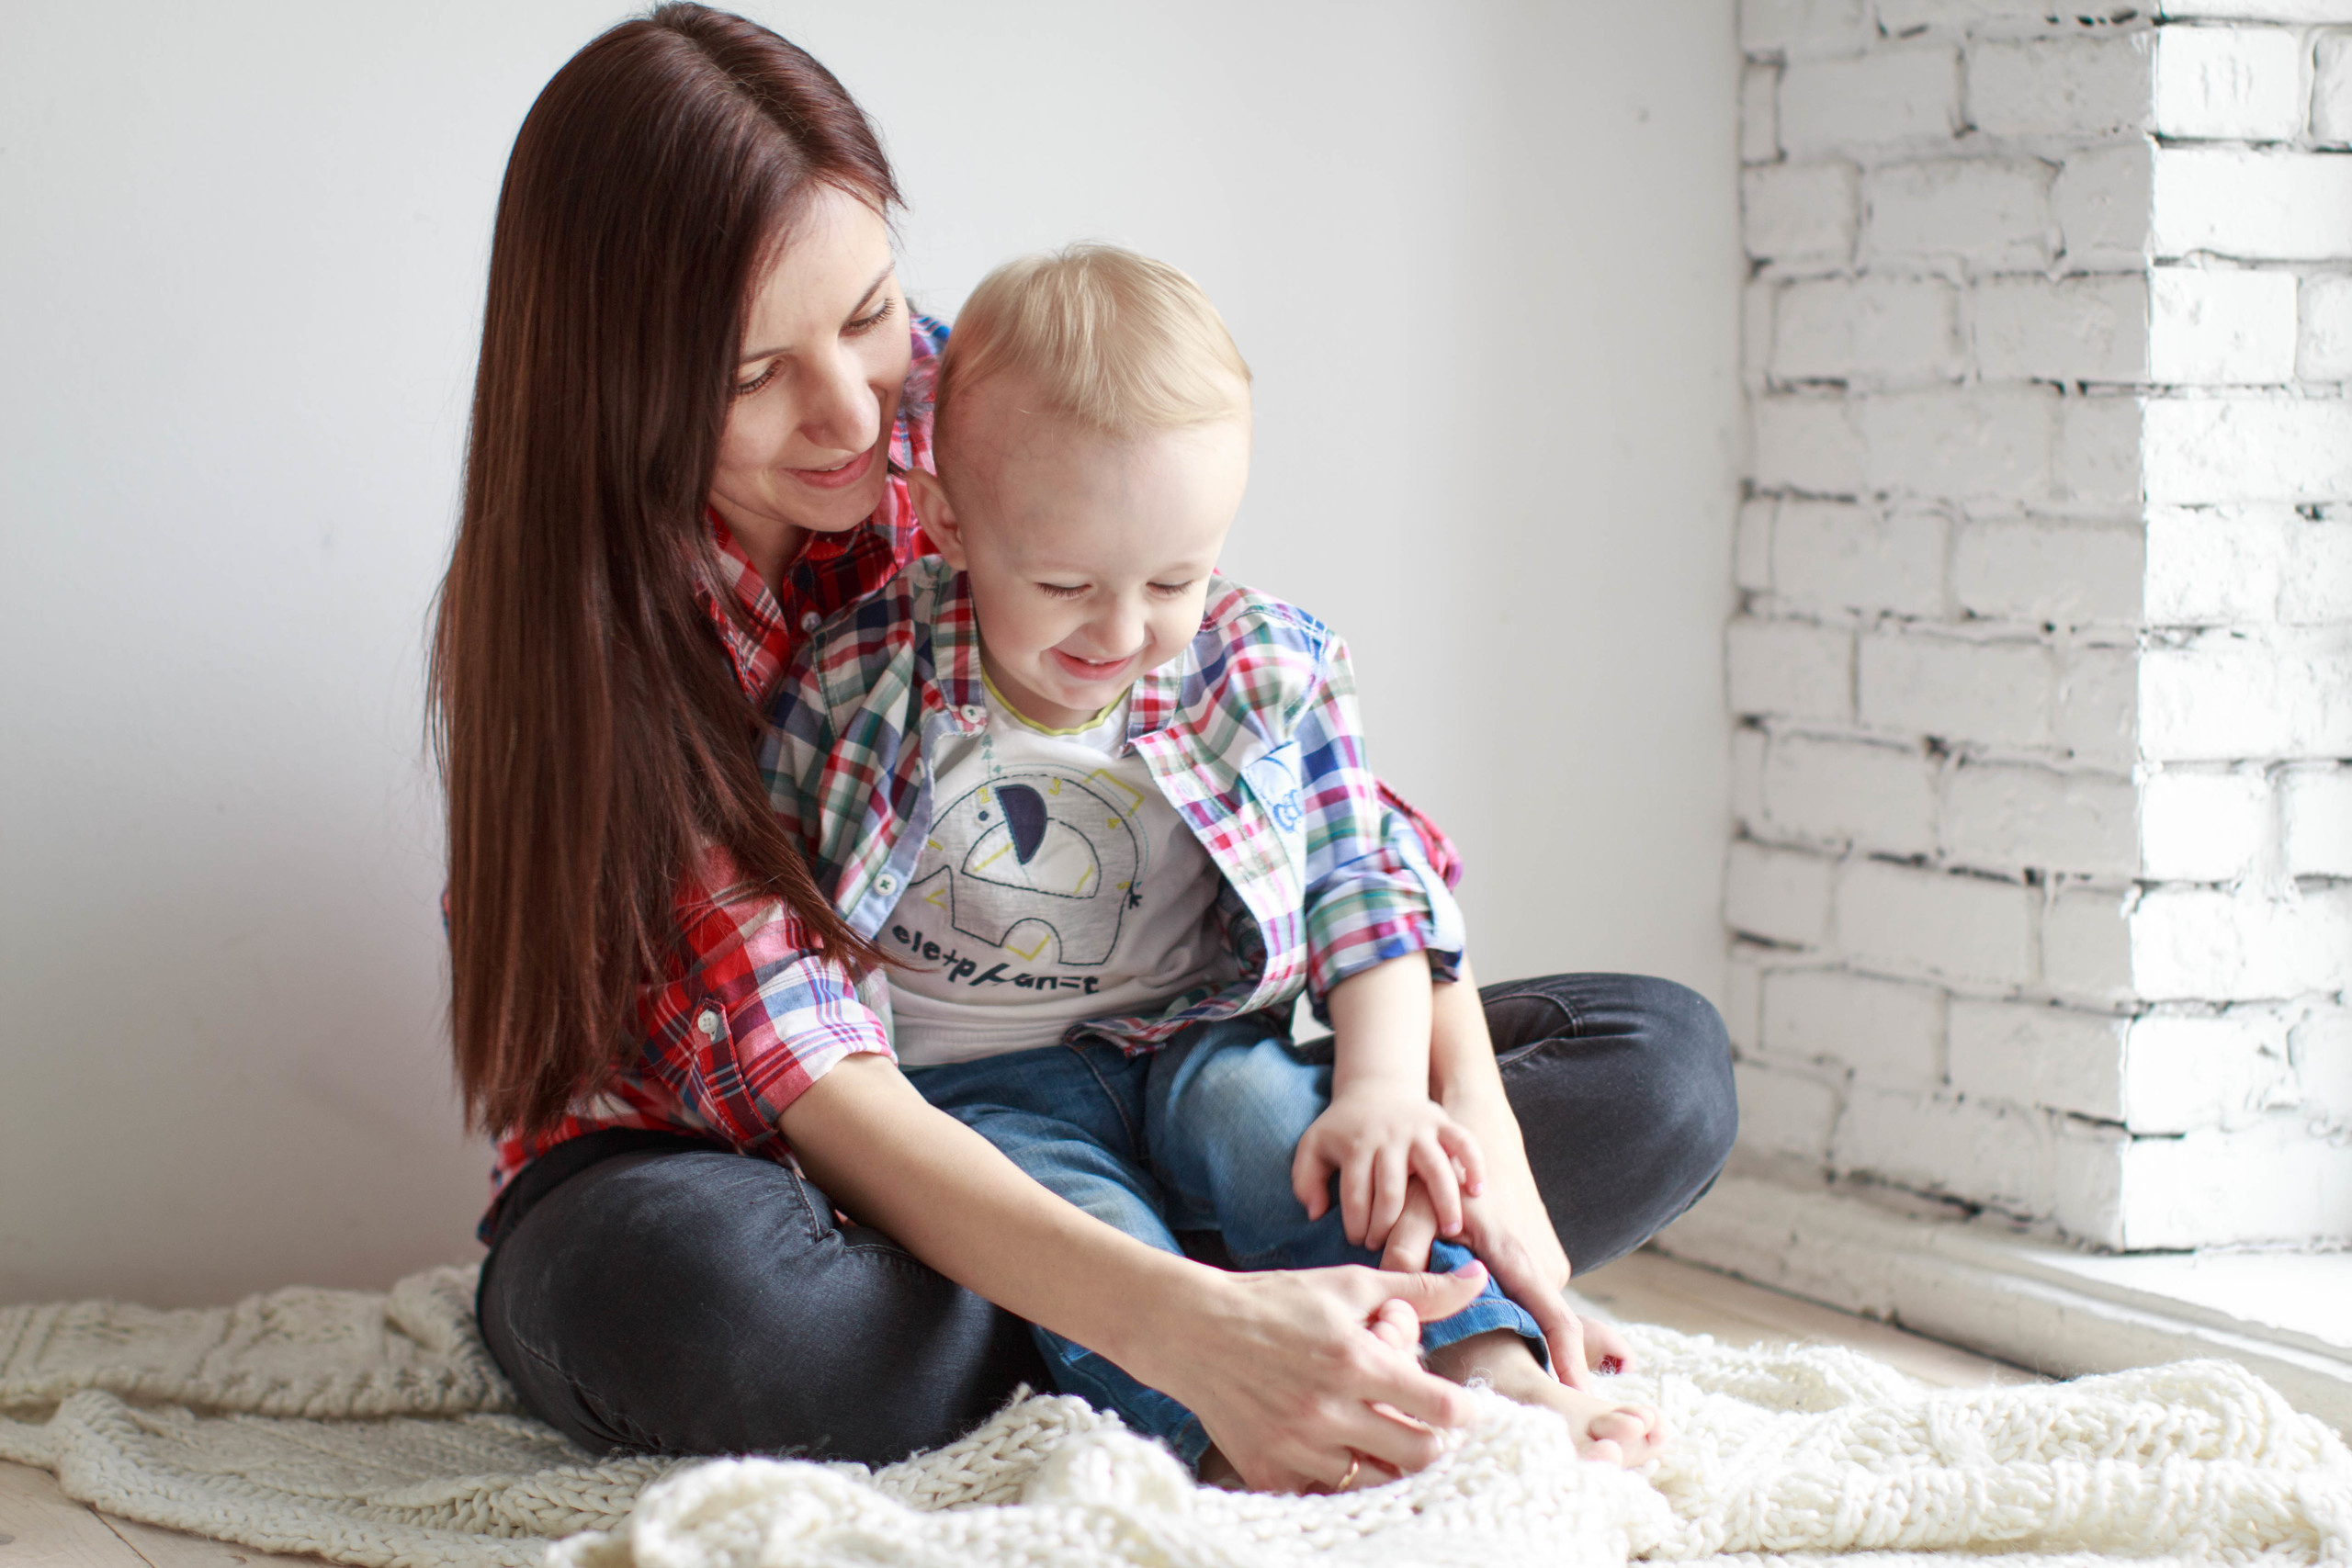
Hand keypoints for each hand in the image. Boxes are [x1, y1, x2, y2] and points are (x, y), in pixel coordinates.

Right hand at [1148, 1262, 1490, 1492]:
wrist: (1191, 1329)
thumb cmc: (1275, 1301)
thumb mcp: (1348, 1285)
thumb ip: (1419, 1291)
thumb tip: (1480, 1279)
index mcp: (1356, 1362)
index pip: (1442, 1409)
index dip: (1464, 1411)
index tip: (1462, 1407)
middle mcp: (1330, 1411)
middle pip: (1420, 1455)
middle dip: (1431, 1439)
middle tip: (1418, 1421)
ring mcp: (1298, 1447)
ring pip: (1377, 1480)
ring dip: (1385, 1458)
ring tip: (1373, 1430)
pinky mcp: (1270, 1471)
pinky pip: (1326, 1492)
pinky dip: (1337, 1473)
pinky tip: (1330, 1445)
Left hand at [1290, 1085, 1485, 1251]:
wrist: (1376, 1088)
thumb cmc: (1344, 1128)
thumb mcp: (1313, 1147)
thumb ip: (1305, 1180)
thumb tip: (1315, 1213)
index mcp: (1356, 1146)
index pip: (1355, 1195)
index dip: (1356, 1224)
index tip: (1359, 1242)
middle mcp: (1389, 1139)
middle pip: (1392, 1189)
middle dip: (1388, 1224)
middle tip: (1387, 1245)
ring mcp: (1419, 1130)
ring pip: (1435, 1168)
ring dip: (1443, 1201)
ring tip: (1450, 1231)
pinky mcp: (1442, 1122)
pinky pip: (1464, 1141)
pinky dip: (1474, 1163)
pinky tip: (1479, 1190)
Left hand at [1379, 1173, 1635, 1391]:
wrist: (1471, 1134)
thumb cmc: (1439, 1174)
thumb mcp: (1414, 1208)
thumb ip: (1406, 1251)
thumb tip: (1399, 1304)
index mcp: (1515, 1255)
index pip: (1555, 1317)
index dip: (1567, 1359)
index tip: (1576, 1398)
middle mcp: (1538, 1264)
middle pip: (1541, 1327)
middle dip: (1533, 1363)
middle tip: (1517, 1407)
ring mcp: (1541, 1263)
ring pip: (1530, 1314)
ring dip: (1516, 1337)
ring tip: (1496, 1373)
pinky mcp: (1533, 1262)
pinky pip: (1525, 1299)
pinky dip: (1511, 1316)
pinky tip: (1485, 1330)